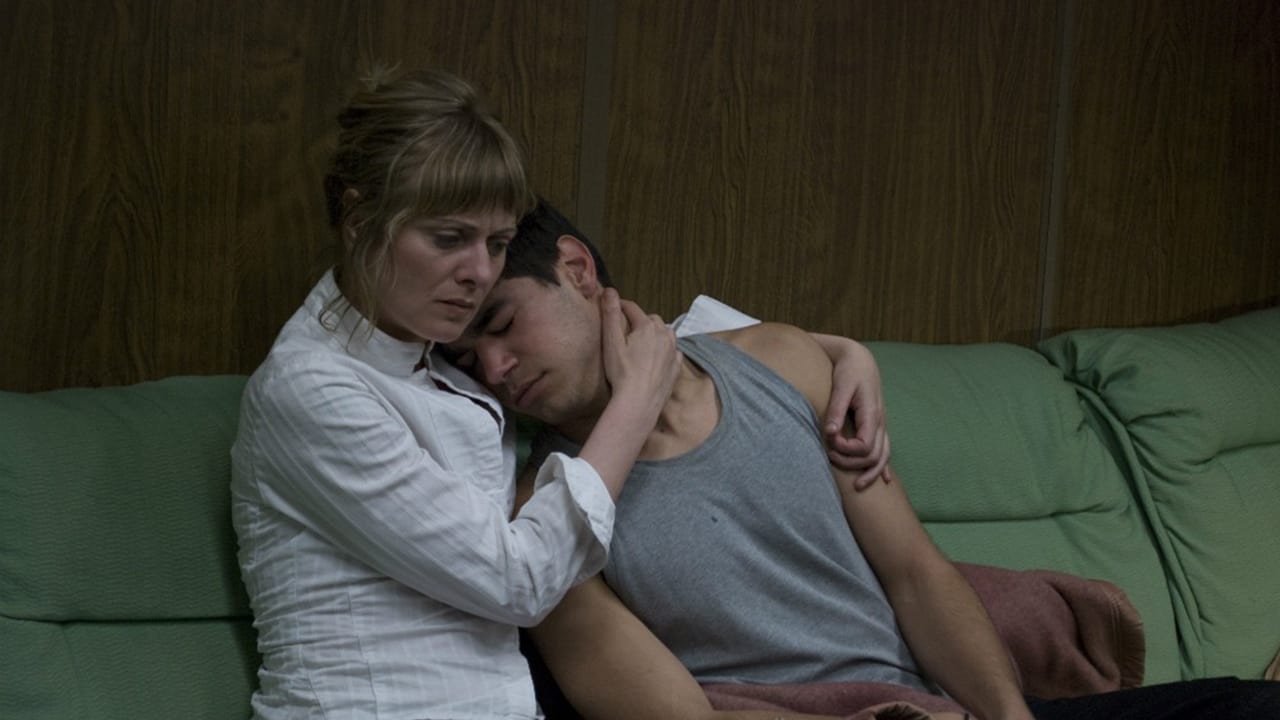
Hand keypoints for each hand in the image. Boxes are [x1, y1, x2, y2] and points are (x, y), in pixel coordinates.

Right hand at [599, 289, 680, 415]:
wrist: (639, 402)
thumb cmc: (622, 373)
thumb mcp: (611, 341)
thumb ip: (611, 314)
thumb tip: (609, 290)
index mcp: (647, 326)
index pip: (632, 308)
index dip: (621, 306)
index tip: (613, 308)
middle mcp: (664, 335)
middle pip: (651, 319)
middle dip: (639, 320)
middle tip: (626, 330)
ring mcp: (672, 351)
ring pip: (664, 333)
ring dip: (654, 333)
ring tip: (641, 342)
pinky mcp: (676, 367)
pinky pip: (672, 350)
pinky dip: (664, 349)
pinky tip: (655, 357)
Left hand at [822, 338, 889, 488]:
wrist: (859, 359)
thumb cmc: (849, 370)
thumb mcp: (841, 386)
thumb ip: (836, 409)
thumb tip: (829, 432)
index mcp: (871, 414)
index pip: (864, 446)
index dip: (846, 450)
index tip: (829, 441)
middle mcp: (880, 423)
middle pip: (874, 456)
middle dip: (852, 463)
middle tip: (829, 458)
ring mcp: (881, 425)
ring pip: (884, 456)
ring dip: (871, 472)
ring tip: (858, 486)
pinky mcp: (877, 425)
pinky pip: (885, 449)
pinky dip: (884, 466)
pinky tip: (885, 480)